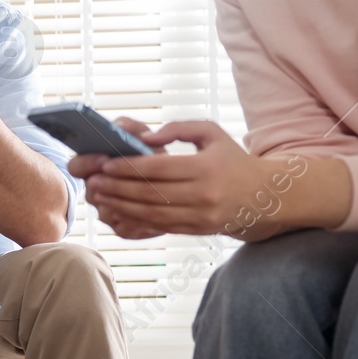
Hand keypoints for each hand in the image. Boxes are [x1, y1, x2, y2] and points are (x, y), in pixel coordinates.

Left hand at [76, 120, 299, 239]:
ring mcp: (200, 216)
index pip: (160, 169)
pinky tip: (118, 211)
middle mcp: (204, 195)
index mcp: (206, 168)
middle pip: (151, 193)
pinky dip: (136, 219)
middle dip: (118, 188)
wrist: (262, 195)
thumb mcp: (212, 133)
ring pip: (152, 213)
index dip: (130, 168)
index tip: (106, 164)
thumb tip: (145, 138)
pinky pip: (160, 225)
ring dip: (122, 206)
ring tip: (101, 196)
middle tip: (95, 181)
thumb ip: (179, 128)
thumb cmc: (231, 159)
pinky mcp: (197, 230)